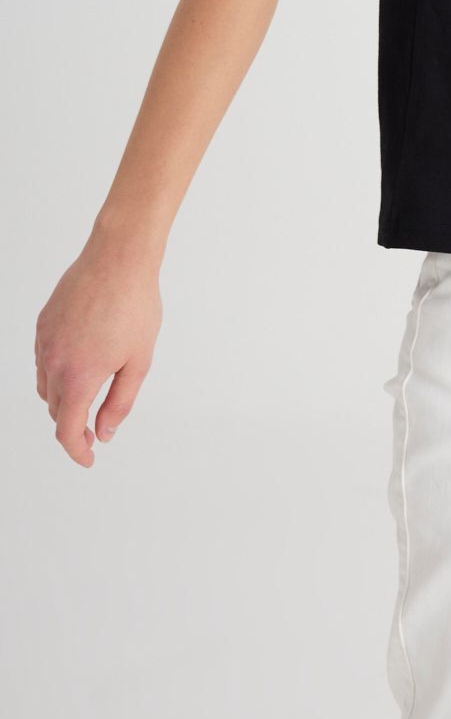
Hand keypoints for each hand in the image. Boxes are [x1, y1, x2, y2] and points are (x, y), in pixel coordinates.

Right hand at [34, 241, 163, 466]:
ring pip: (47, 386)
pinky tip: (79, 363)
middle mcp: (54, 361)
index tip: (89, 459)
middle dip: (73, 425)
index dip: (77, 451)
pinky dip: (57, 372)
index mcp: (79, 376)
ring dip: (64, 399)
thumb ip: (119, 402)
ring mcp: (44, 341)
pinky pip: (44, 359)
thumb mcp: (138, 361)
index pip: (66, 430)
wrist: (119, 259)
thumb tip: (104, 433)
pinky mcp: (43, 323)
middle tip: (95, 428)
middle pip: (56, 410)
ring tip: (89, 395)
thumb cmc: (135, 307)